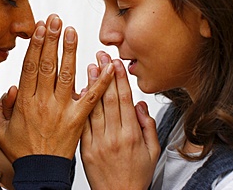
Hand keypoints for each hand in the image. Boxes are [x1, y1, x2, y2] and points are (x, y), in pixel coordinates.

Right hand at [0, 15, 114, 161]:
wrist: (42, 171)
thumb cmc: (22, 150)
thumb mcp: (1, 130)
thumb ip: (0, 108)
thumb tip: (10, 88)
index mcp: (25, 102)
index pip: (30, 67)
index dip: (35, 46)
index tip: (39, 28)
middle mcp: (43, 102)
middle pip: (48, 65)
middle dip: (51, 40)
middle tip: (56, 20)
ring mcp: (62, 109)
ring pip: (67, 75)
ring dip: (70, 51)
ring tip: (72, 32)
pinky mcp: (78, 118)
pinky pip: (91, 96)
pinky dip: (101, 80)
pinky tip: (108, 65)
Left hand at [81, 51, 159, 189]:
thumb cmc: (136, 175)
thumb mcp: (152, 152)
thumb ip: (148, 127)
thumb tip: (140, 105)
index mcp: (131, 135)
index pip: (124, 100)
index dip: (119, 79)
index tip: (116, 63)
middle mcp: (113, 136)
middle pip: (108, 99)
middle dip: (105, 74)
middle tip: (101, 56)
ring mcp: (97, 141)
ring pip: (94, 107)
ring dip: (92, 85)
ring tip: (90, 66)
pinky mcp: (85, 147)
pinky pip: (83, 123)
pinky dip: (81, 106)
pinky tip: (80, 91)